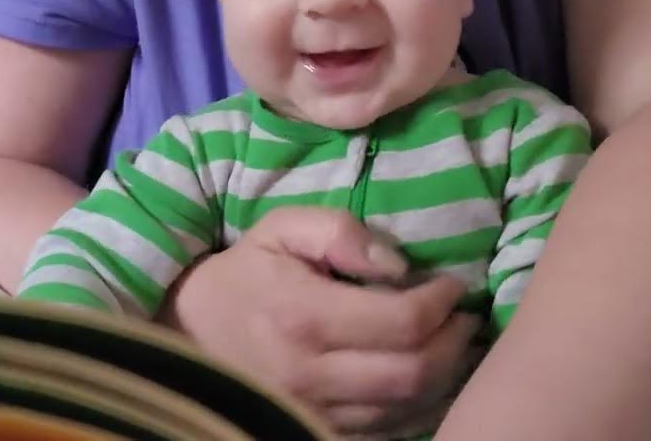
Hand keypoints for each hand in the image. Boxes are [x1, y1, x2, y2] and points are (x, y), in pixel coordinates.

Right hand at [157, 208, 479, 435]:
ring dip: (442, 377)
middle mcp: (310, 374)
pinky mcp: (313, 431)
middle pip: (413, 373)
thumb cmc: (242, 274)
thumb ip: (337, 232)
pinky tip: (424, 379)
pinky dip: (414, 407)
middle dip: (453, 344)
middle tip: (464, 317)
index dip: (441, 303)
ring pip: (404, 409)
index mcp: (305, 317)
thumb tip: (396, 264)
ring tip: (451, 345)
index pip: (403, 321)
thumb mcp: (279, 229)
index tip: (451, 286)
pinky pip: (384, 432)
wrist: (186, 331)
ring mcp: (312, 411)